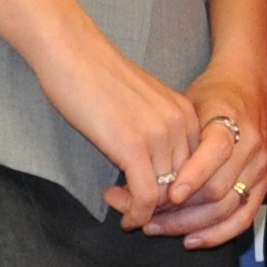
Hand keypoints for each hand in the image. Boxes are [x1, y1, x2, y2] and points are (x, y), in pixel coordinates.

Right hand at [32, 25, 203, 230]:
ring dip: (142, 210)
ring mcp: (159, 134)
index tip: (148, 197)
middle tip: (129, 206)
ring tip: (117, 203)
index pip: (194, 169)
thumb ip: (154, 131)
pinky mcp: (133, 146)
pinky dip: (136, 214)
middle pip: (183, 185)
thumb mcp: (141, 105)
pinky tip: (122, 215)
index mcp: (185, 112)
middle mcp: (180, 123)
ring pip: (165, 195)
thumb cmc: (96, 77)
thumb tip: (152, 169)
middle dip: (159, 205)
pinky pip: (146, 197)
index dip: (173, 192)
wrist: (72, 52)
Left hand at [145, 0, 266, 250]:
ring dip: (190, 224)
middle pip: (217, 191)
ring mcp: (260, 168)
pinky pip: (243, 218)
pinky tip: (192, 240)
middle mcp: (251, 148)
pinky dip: (218, 233)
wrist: (251, 86)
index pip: (215, 154)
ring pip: (226, 209)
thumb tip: (134, 168)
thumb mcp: (190, 104)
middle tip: (145, 216)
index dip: (191, 177)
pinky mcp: (263, 184)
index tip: (168, 193)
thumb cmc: (213, 95)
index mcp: (232, 122)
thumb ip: (172, 138)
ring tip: (156, 227)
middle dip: (179, 209)